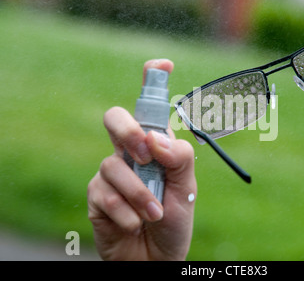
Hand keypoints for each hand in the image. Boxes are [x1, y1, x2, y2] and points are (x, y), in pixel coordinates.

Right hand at [88, 59, 196, 259]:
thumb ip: (179, 158)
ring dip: (139, 193)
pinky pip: (105, 194)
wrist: (156, 257)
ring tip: (154, 214)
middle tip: (146, 154)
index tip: (162, 65)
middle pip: (115, 118)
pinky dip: (127, 212)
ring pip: (113, 164)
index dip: (152, 80)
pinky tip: (135, 224)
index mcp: (156, 146)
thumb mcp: (188, 188)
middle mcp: (131, 153)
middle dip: (127, 131)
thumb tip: (155, 138)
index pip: (150, 107)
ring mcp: (112, 172)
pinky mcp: (97, 195)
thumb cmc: (174, 219)